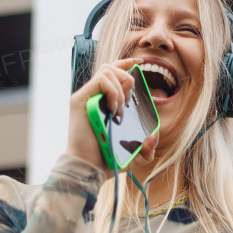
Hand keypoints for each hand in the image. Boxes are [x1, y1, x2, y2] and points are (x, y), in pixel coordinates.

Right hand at [65, 61, 157, 175]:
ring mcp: (86, 97)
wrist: (88, 168)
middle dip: (126, 78)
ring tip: (119, 109)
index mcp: (103, 101)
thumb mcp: (133, 156)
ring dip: (120, 88)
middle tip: (128, 102)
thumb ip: (146, 149)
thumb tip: (153, 135)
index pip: (112, 72)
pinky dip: (113, 91)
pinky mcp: (80, 100)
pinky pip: (101, 80)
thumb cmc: (106, 160)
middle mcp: (93, 96)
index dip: (126, 64)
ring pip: (107, 70)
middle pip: (111, 67)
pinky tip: (113, 109)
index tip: (139, 64)